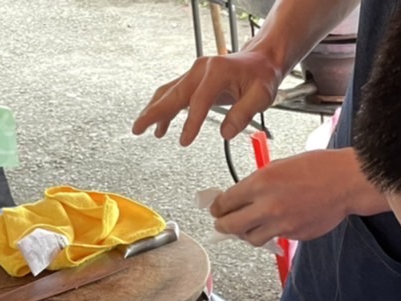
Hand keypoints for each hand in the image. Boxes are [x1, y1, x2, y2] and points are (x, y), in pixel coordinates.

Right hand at [132, 51, 282, 144]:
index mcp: (217, 72)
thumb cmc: (261, 76)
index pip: (199, 100)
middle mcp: (201, 69)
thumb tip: (225, 133)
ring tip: (142, 129)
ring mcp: (195, 73)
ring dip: (154, 110)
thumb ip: (243, 114)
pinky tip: (160, 127)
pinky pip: (174, 94)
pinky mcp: (193, 80)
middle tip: (139, 129)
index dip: (190, 122)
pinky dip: (165, 109)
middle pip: (173, 94)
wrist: (260, 61)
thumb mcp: (261, 96)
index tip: (184, 141)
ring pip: (168, 93)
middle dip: (154, 113)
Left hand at [208, 149, 380, 245]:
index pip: (226, 202)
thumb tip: (242, 195)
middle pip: (232, 226)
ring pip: (252, 238)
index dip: (217, 207)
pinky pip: (275, 238)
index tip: (215, 209)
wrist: (346, 182)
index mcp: (261, 183)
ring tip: (249, 226)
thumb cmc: (319, 168)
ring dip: (247, 233)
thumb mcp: (280, 165)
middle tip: (221, 224)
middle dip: (223, 225)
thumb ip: (258, 182)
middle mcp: (268, 206)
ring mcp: (282, 225)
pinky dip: (272, 233)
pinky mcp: (295, 236)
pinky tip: (278, 222)